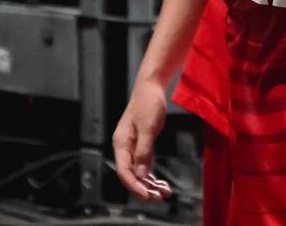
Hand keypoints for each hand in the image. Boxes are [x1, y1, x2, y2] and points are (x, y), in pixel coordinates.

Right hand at [112, 78, 171, 201]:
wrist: (151, 87)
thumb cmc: (148, 103)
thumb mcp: (148, 126)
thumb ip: (144, 151)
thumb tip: (140, 174)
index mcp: (121, 143)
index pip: (124, 171)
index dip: (134, 185)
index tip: (147, 195)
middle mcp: (125, 148)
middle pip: (131, 175)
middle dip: (143, 189)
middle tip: (159, 198)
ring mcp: (133, 148)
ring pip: (138, 173)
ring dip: (150, 185)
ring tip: (164, 194)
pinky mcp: (142, 146)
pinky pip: (145, 166)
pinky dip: (152, 176)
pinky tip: (162, 185)